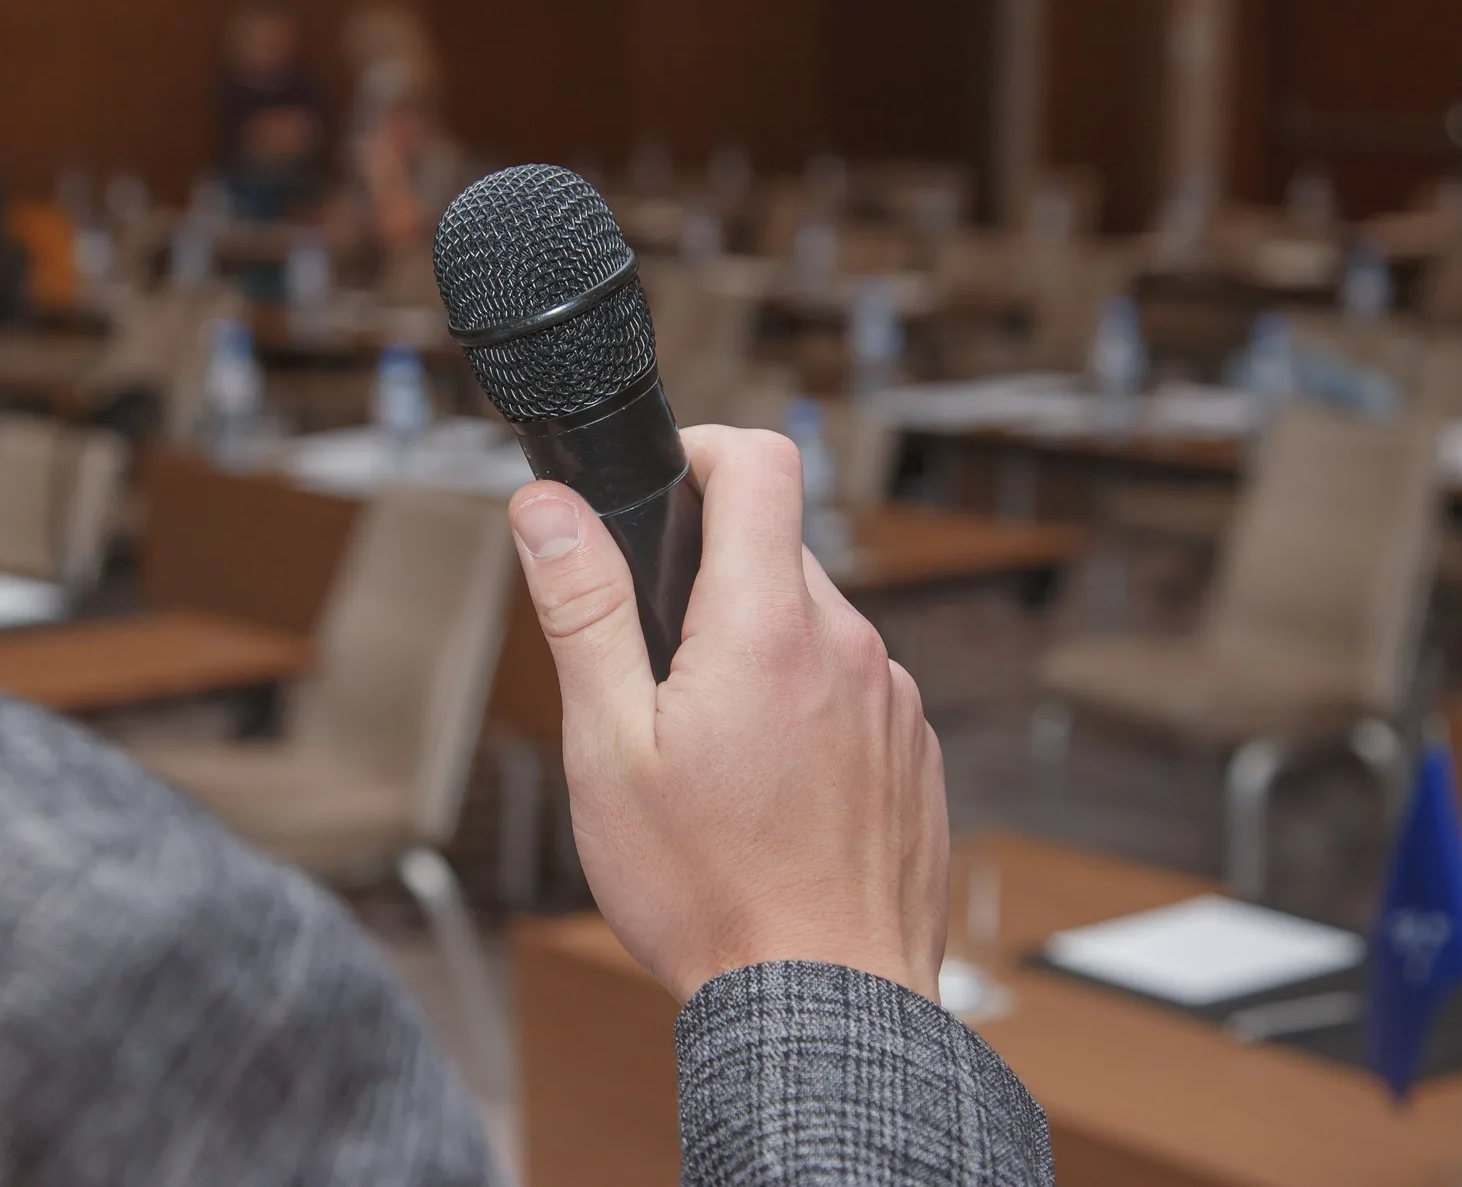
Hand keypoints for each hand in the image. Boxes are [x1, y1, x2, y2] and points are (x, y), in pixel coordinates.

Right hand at [507, 425, 948, 1003]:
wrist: (823, 1008)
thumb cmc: (708, 891)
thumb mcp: (609, 747)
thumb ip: (582, 609)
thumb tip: (547, 506)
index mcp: (768, 627)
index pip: (761, 461)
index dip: (703, 452)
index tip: (664, 493)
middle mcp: (850, 647)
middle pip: (777, 552)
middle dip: (710, 583)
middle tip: (656, 675)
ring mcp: (893, 701)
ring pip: (813, 628)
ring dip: (759, 654)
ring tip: (712, 757)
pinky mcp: (915, 753)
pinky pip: (852, 691)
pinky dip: (806, 711)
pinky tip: (768, 794)